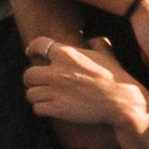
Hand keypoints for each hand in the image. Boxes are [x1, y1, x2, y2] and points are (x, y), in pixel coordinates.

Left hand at [23, 37, 148, 138]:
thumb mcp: (106, 54)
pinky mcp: (57, 108)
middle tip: (38, 83)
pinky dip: (42, 109)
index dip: (32, 49)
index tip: (30, 53)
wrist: (121, 101)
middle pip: (28, 74)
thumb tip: (92, 39)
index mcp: (66, 53)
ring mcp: (56, 90)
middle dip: (32, 79)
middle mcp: (57, 71)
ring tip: (44, 98)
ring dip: (36, 96)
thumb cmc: (115, 77)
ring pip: (30, 93)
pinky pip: (37, 108)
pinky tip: (49, 108)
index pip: (38, 45)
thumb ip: (96, 43)